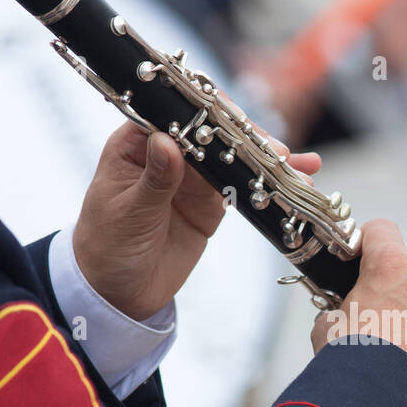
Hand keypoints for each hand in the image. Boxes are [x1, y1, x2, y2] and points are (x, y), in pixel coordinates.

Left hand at [73, 121, 321, 320]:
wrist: (116, 294)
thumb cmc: (107, 248)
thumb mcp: (129, 214)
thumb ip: (154, 181)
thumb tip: (169, 143)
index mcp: (136, 145)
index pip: (175, 114)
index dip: (206, 112)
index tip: (234, 121)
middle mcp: (168, 154)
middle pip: (212, 132)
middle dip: (247, 138)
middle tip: (276, 152)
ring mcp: (192, 180)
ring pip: (234, 158)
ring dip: (267, 161)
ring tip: (299, 166)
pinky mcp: (210, 205)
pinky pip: (244, 188)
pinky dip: (269, 186)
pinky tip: (296, 181)